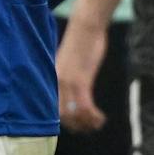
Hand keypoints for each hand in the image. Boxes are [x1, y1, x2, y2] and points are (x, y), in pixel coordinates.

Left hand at [56, 15, 106, 132]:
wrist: (85, 26)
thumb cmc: (81, 42)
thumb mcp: (71, 62)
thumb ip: (69, 76)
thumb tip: (73, 87)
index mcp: (53, 80)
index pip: (53, 109)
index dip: (65, 121)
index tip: (78, 125)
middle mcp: (57, 83)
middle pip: (61, 116)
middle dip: (76, 126)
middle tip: (88, 127)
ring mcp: (67, 83)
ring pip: (73, 115)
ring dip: (87, 123)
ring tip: (97, 124)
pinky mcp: (80, 80)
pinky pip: (84, 107)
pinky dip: (93, 116)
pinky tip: (100, 118)